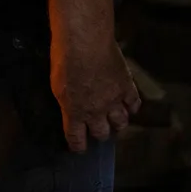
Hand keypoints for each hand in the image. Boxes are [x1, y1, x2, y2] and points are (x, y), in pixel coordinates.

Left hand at [50, 38, 140, 152]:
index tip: (79, 149)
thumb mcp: (56, 84)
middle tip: (98, 130)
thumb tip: (70, 106)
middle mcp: (95, 111)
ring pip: (121, 122)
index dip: (78, 146)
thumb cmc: (64, 59)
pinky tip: (129, 106)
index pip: (76, 138)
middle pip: (102, 133)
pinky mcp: (127, 87)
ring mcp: (113, 100)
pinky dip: (132, 107)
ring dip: (117, 123)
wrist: (85, 42)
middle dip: (99, 133)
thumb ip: (65, 100)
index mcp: (74, 112)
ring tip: (115, 121)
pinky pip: (134, 104)